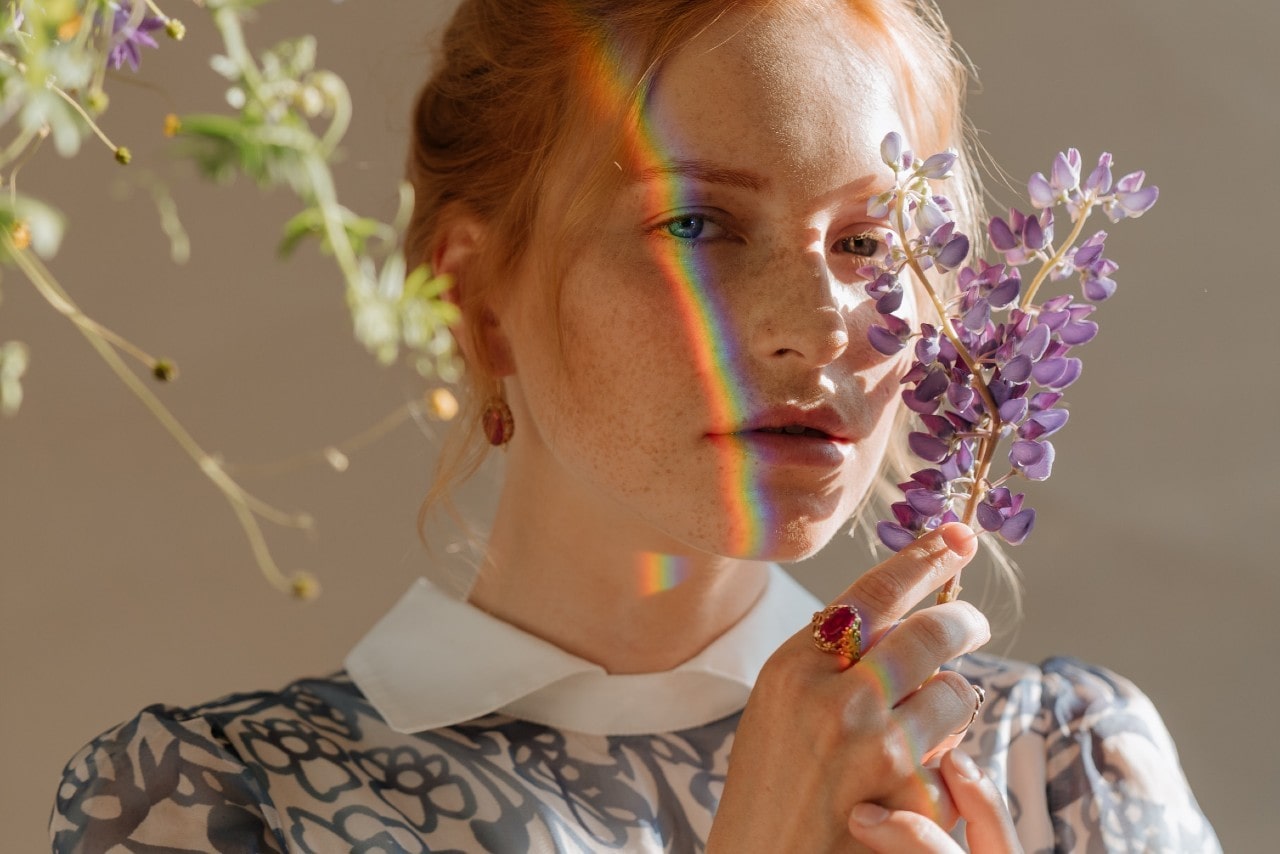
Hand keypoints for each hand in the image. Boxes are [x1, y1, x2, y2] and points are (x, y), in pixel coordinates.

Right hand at [707, 524, 990, 853]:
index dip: (923, 559)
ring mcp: (876, 748)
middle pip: (930, 633)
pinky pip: (954, 762)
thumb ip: (833, 662)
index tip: (958, 537)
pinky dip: (941, 769)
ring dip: (950, 708)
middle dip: (962, 622)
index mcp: (794, 667)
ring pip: (955, 694)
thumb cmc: (771, 786)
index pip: (873, 593)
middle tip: (972, 623)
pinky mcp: (911, 799)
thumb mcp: (781, 706)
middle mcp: (835, 698)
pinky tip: (905, 786)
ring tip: (921, 729)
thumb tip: (908, 617)